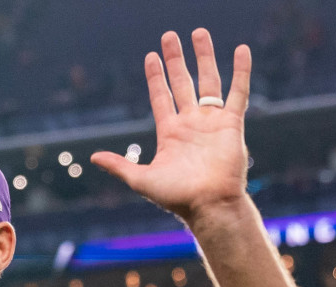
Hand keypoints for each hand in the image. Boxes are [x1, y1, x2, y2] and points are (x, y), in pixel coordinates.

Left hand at [91, 29, 250, 223]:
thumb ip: (119, 165)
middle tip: (170, 37)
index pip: (161, 97)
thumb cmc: (176, 197)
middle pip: (182, 83)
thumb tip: (93, 157)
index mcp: (170, 133)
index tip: (150, 57)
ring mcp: (212, 122)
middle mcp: (191, 123)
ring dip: (204, 57)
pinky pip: (238, 93)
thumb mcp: (141, 179)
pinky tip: (241, 50)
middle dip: (176, 60)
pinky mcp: (232, 124)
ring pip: (209, 81)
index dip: (155, 77)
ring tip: (199, 33)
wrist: (208, 205)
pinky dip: (241, 72)